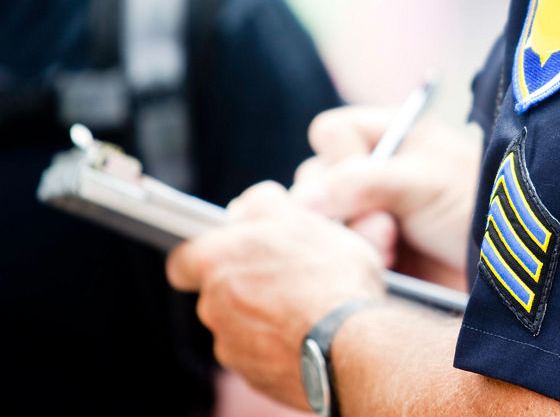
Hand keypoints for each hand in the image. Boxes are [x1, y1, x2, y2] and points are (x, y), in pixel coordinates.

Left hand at [167, 181, 384, 410]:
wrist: (354, 344)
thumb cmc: (330, 276)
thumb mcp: (303, 219)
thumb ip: (264, 204)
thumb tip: (245, 207)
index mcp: (216, 262)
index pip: (183, 259)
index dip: (206, 253)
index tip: (232, 251)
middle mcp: (212, 307)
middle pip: (218, 292)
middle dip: (246, 286)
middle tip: (289, 276)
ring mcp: (231, 347)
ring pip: (240, 326)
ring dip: (265, 316)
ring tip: (309, 307)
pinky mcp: (255, 377)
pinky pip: (261, 354)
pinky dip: (280, 345)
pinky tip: (312, 335)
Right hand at [292, 106, 480, 288]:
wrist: (505, 269)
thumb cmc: (476, 207)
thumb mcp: (425, 182)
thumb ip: (363, 181)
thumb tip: (304, 199)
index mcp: (388, 137)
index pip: (330, 133)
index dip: (341, 157)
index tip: (370, 184)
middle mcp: (369, 172)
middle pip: (314, 181)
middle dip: (342, 208)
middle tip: (386, 228)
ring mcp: (364, 214)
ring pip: (318, 223)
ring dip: (349, 239)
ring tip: (391, 251)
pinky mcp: (365, 254)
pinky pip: (331, 256)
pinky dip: (351, 263)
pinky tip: (383, 272)